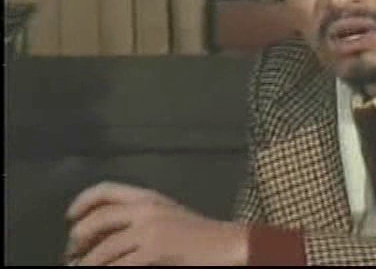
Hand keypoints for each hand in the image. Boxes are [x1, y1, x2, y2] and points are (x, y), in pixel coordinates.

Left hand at [64, 181, 248, 265]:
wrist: (227, 244)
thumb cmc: (199, 235)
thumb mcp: (167, 218)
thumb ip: (139, 219)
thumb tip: (104, 235)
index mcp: (149, 197)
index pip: (107, 190)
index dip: (82, 202)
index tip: (70, 217)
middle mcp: (146, 208)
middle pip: (98, 218)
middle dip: (78, 238)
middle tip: (72, 254)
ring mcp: (150, 229)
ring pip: (104, 249)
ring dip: (87, 264)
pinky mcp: (155, 249)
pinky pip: (119, 264)